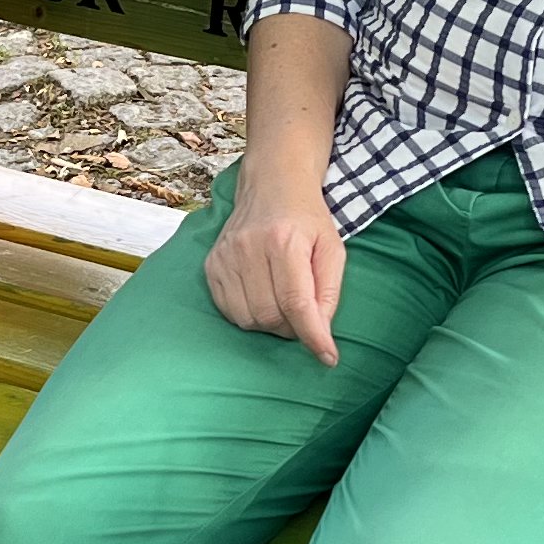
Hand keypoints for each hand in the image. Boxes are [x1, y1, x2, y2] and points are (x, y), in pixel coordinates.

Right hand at [204, 177, 342, 362]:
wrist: (272, 185)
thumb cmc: (307, 220)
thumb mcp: (332, 250)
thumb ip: (329, 293)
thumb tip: (322, 336)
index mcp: (285, 242)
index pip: (296, 303)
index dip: (312, 336)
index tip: (328, 357)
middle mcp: (250, 248)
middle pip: (271, 316)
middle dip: (292, 327)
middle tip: (302, 315)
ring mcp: (226, 256)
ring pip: (248, 319)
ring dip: (270, 324)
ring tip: (282, 304)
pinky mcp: (211, 264)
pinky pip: (228, 310)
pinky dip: (249, 315)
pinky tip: (261, 298)